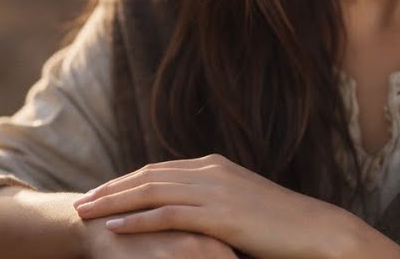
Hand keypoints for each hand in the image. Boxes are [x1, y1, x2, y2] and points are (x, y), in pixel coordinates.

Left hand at [73, 154, 379, 258]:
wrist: (318, 232)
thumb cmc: (283, 228)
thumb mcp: (242, 206)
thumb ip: (213, 202)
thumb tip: (189, 213)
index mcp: (214, 166)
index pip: (158, 171)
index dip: (126, 181)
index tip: (100, 193)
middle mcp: (209, 172)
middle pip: (146, 177)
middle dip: (110, 189)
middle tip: (80, 202)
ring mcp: (214, 191)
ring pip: (150, 192)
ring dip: (113, 203)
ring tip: (86, 213)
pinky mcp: (219, 215)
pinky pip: (168, 215)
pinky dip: (138, 220)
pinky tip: (116, 228)